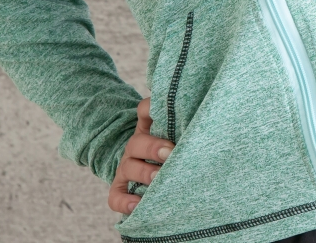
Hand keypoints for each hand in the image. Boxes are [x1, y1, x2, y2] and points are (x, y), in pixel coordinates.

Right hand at [108, 96, 171, 215]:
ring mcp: (125, 169)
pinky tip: (138, 204)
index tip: (162, 112)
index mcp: (148, 129)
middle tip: (170, 153)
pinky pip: (116, 197)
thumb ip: (183, 124)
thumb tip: (199, 114)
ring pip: (128, 169)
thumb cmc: (170, 151)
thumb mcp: (175, 134)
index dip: (150, 110)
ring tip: (157, 178)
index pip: (145, 112)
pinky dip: (125, 202)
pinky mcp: (120, 189)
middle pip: (137, 143)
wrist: (150, 169)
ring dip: (143, 173)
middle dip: (153, 148)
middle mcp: (134, 148)